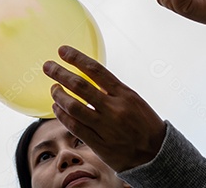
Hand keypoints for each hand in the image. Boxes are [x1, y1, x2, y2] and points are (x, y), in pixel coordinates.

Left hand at [43, 46, 165, 172]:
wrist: (157, 155)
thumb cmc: (144, 124)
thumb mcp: (134, 100)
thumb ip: (112, 89)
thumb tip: (87, 75)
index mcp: (125, 94)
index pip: (96, 70)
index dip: (76, 58)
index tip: (62, 51)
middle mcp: (114, 109)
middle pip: (80, 86)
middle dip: (60, 73)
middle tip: (48, 66)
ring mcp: (106, 127)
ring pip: (74, 107)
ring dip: (59, 95)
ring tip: (53, 89)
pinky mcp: (100, 145)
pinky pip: (75, 127)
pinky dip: (62, 115)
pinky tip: (57, 108)